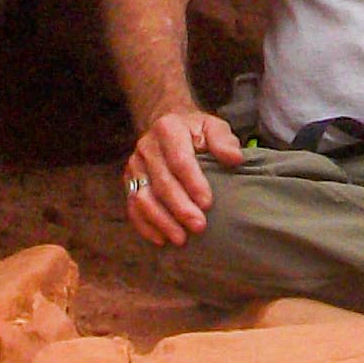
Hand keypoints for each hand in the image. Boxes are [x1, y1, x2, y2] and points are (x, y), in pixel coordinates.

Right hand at [122, 106, 244, 244]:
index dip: (193, 183)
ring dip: (162, 221)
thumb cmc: (194, 130)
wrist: (165, 123)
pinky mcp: (129, 181)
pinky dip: (145, 225)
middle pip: (161, 182)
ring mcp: (135, 165)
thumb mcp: (212, 126)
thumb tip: (235, 159)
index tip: (208, 204)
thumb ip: (223, 140)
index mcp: (168, 129)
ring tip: (181, 239)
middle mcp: (146, 146)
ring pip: (143, 197)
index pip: (179, 160)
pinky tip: (162, 239)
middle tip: (199, 227)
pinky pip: (132, 207)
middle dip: (180, 207)